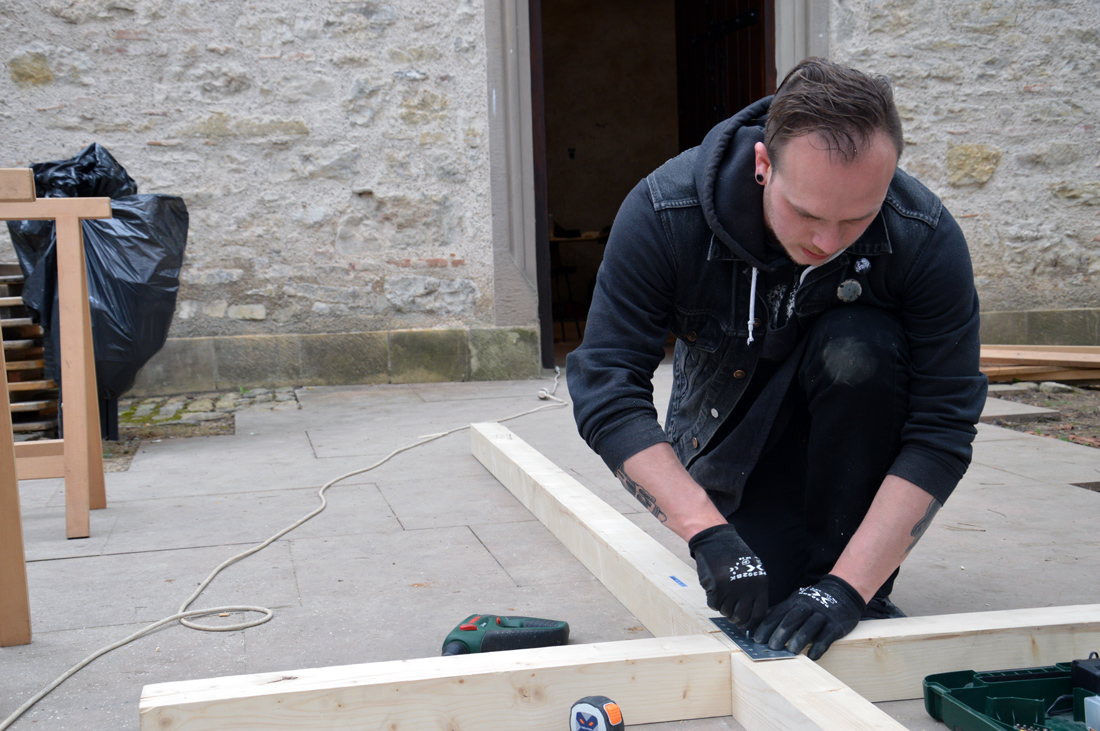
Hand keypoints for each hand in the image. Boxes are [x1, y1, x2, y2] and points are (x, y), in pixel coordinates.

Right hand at [688, 524, 767, 630]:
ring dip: (723, 608)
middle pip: (742, 617)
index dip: (752, 623)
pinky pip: (713, 605)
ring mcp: (731, 588)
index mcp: (760, 584)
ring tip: (722, 598)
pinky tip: (714, 591)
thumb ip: (754, 590)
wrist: (717, 541)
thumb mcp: (752, 570)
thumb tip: (752, 616)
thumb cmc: (734, 556)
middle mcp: (747, 588)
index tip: (746, 625)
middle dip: (736, 619)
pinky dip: (713, 601)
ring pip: (726, 612)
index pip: (759, 613)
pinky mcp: (716, 587)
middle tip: (732, 616)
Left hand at [751, 574, 865, 660]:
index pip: (777, 613)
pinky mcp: (836, 625)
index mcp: (794, 602)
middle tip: (772, 647)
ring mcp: (822, 615)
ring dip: (799, 639)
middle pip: (792, 618)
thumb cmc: (813, 603)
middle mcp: (807, 607)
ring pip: (809, 626)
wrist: (843, 593)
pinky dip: (818, 647)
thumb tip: (756, 626)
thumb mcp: (796, 602)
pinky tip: (811, 656)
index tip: (757, 639)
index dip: (766, 626)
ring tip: (791, 651)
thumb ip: (780, 613)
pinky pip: (826, 636)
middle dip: (780, 632)